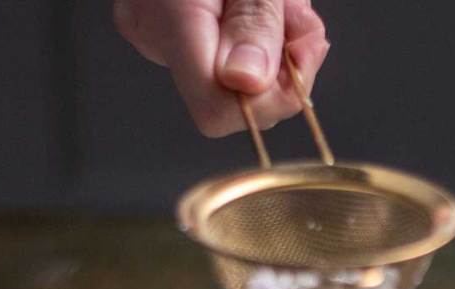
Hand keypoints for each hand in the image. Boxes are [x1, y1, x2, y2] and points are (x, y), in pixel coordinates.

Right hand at [114, 0, 328, 136]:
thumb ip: (254, 24)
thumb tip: (248, 81)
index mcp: (169, 19)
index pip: (217, 111)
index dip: (268, 100)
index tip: (301, 55)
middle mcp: (153, 33)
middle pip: (233, 95)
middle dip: (281, 62)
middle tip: (297, 13)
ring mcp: (155, 30)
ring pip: (236, 73)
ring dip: (276, 43)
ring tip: (282, 0)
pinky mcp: (168, 26)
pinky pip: (224, 51)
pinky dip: (257, 32)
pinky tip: (265, 3)